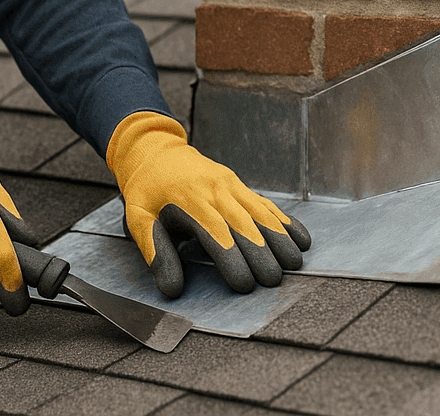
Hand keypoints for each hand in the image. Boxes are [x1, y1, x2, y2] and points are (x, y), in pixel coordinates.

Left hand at [106, 111, 311, 298]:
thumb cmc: (147, 190)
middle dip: (261, 253)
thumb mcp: (139, 217)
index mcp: (188, 199)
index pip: (214, 233)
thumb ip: (154, 250)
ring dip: (279, 238)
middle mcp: (213, 189)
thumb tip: (172, 288)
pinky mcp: (239, 184)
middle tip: (274, 281)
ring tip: (294, 262)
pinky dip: (284, 221)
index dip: (231, 259)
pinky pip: (265, 204)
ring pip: (259, 213)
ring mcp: (230, 184)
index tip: (244, 283)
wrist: (156, 151)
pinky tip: (300, 238)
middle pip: (242, 224)